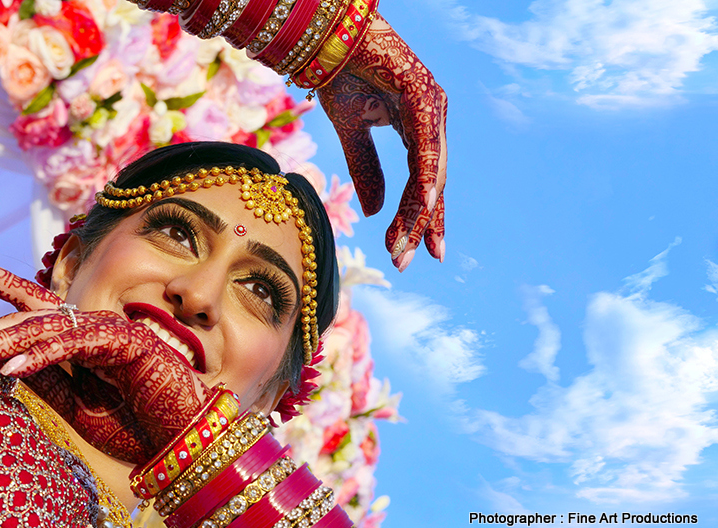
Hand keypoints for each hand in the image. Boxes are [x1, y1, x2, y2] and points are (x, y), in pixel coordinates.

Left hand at [0, 253, 210, 463]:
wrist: (183, 440)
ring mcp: (107, 330)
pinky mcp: (124, 341)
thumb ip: (43, 381)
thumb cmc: (136, 425)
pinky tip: (7, 370)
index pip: (28, 305)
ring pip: (41, 328)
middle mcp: (89, 326)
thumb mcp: (74, 408)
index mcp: (77, 339)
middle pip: (22, 316)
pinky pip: (71, 345)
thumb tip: (0, 364)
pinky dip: (39, 356)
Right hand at [317, 13, 446, 271]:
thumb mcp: (351, 132)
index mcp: (418, 126)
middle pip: (431, 183)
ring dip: (419, 211)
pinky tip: (424, 207)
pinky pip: (425, 145)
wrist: (328, 33)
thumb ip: (367, 170)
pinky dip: (424, 177)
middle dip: (420, 225)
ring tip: (410, 247)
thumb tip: (377, 213)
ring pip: (430, 171)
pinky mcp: (423, 95)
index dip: (418, 218)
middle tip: (408, 261)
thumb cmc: (341, 72)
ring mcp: (432, 106)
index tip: (412, 253)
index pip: (422, 181)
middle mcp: (432, 118)